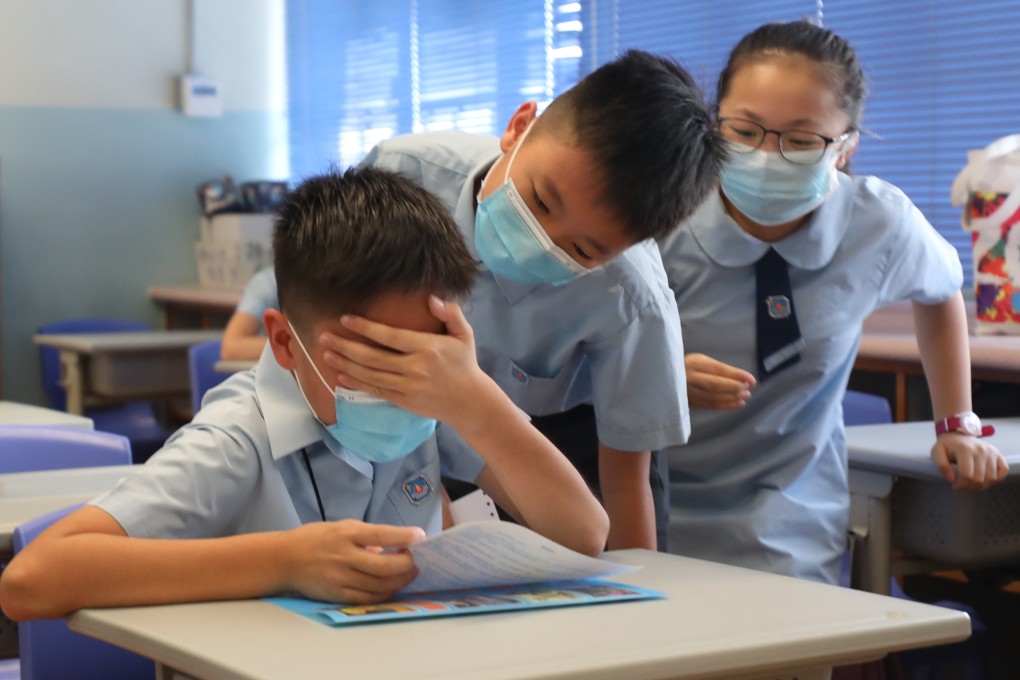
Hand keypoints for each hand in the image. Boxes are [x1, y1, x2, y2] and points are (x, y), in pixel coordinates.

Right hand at [286, 520, 424, 603]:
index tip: (420, 535)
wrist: (285, 559)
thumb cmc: (316, 539)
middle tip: (413, 559)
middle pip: (385, 566)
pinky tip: (392, 586)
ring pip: (380, 586)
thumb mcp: (341, 527)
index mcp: (346, 534)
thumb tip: (393, 546)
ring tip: (408, 572)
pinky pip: (369, 599)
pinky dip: (385, 594)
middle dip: (406, 564)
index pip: (381, 534)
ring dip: (400, 580)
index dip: (404, 536)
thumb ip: (366, 536)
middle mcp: (345, 557)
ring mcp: (341, 578)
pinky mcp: (338, 595)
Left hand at [319, 296, 487, 421]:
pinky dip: (357, 384)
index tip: (345, 319)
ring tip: (326, 354)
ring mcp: (408, 386)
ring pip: (370, 374)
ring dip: (345, 364)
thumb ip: (450, 313)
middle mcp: (415, 367)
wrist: (469, 401)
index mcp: (427, 348)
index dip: (365, 328)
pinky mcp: (404, 400)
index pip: (390, 336)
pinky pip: (376, 391)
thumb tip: (432, 298)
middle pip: (373, 356)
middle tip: (324, 337)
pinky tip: (341, 376)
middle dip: (345, 346)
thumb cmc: (464, 363)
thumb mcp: (464, 334)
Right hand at [685, 353, 755, 408]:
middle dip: (734, 388)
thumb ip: (717, 369)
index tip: (751, 379)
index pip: (718, 370)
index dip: (736, 375)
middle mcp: (689, 378)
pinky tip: (738, 403)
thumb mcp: (701, 361)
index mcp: (694, 363)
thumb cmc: (689, 366)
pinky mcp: (689, 402)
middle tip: (748, 389)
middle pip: (715, 385)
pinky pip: (710, 405)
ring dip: (732, 397)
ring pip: (713, 397)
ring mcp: (688, 392)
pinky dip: (726, 405)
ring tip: (745, 396)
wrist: (666, 377)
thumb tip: (740, 378)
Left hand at [931, 433, 1009, 490]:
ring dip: (981, 486)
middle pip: (979, 479)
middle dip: (969, 487)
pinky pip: (1003, 472)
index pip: (967, 475)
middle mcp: (981, 450)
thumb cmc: (947, 446)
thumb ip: (942, 466)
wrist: (958, 434)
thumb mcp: (937, 452)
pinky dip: (995, 479)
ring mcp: (991, 452)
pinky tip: (984, 478)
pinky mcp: (998, 455)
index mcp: (965, 450)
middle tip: (962, 486)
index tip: (955, 485)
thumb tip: (951, 479)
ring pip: (991, 478)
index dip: (961, 485)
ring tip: (971, 483)